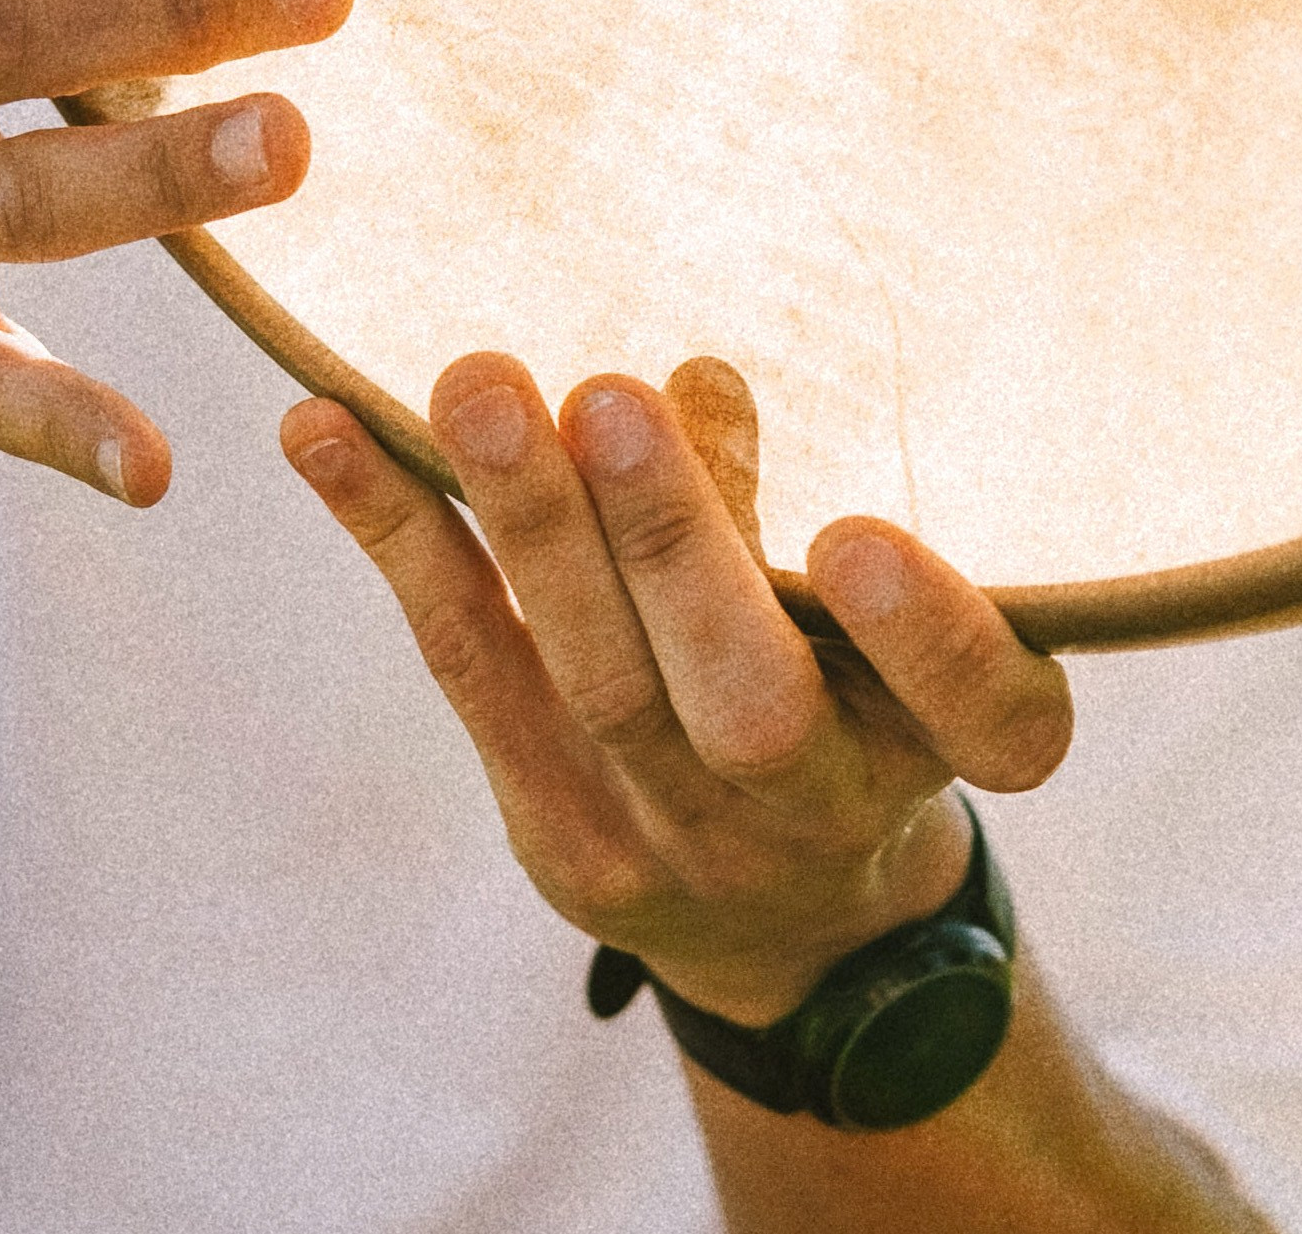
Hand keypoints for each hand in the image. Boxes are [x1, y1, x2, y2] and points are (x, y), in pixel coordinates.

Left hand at [282, 354, 1071, 1026]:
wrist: (788, 921)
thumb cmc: (856, 709)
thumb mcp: (889, 638)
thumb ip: (803, 514)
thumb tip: (696, 380)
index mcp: (942, 750)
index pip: (983, 714)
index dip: (928, 635)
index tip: (858, 537)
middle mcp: (817, 811)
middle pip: (748, 702)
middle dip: (674, 545)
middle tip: (612, 397)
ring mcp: (674, 838)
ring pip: (595, 681)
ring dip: (528, 523)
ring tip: (477, 384)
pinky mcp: (554, 828)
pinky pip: (469, 668)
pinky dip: (396, 537)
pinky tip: (318, 432)